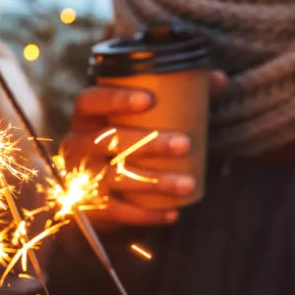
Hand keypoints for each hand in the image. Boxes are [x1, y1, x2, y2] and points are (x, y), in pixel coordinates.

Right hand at [59, 71, 226, 226]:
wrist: (92, 192)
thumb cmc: (124, 143)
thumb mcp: (140, 120)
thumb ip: (176, 97)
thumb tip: (218, 80)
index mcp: (85, 118)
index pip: (90, 101)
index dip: (115, 98)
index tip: (149, 99)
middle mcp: (75, 145)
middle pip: (107, 140)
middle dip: (149, 142)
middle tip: (186, 144)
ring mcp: (79, 177)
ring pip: (114, 178)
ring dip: (155, 181)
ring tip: (188, 184)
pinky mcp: (87, 206)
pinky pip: (115, 212)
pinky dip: (146, 215)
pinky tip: (172, 213)